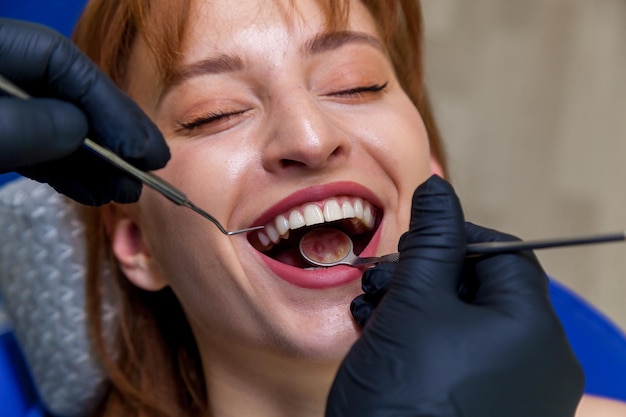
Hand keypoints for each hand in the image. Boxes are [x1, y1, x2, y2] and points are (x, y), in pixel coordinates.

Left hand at [0, 19, 169, 204]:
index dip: (109, 104)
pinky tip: (95, 192)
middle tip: (150, 166)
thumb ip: (30, 125)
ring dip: (97, 164)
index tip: (137, 147)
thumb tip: (81, 131)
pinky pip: (39, 154)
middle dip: (112, 134)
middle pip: (69, 96)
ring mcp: (2, 111)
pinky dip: (69, 175)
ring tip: (125, 190)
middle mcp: (3, 79)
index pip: (63, 62)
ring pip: (58, 131)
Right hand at [326, 175, 583, 416]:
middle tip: (384, 280)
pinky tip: (380, 335)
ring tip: (373, 310)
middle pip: (482, 286)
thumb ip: (432, 240)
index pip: (504, 253)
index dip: (454, 236)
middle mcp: (535, 361)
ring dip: (415, 303)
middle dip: (425, 274)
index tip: (412, 243)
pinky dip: (421, 336)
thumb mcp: (416, 303)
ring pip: (463, 320)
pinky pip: (458, 354)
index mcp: (532, 329)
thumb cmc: (405, 394)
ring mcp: (511, 389)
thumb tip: (439, 188)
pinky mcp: (484, 407)